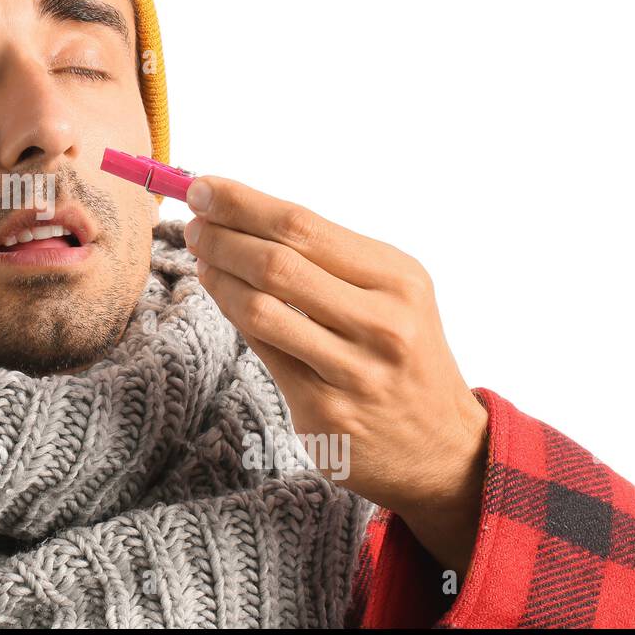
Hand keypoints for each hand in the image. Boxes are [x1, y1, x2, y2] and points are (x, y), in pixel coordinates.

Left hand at [182, 176, 489, 581]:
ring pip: (260, 309)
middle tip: (193, 222)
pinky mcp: (324, 410)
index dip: (242, 203)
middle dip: (221, 236)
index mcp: (398, 279)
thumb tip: (241, 212)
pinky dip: (232, 312)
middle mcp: (382, 323)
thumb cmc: (400, 349)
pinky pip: (263, 350)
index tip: (202, 187)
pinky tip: (221, 293)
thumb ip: (326, 256)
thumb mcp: (389, 292)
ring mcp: (352, 371)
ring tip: (201, 256)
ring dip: (218, 276)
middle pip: (277, 264)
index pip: (303, 226)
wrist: (442, 447)